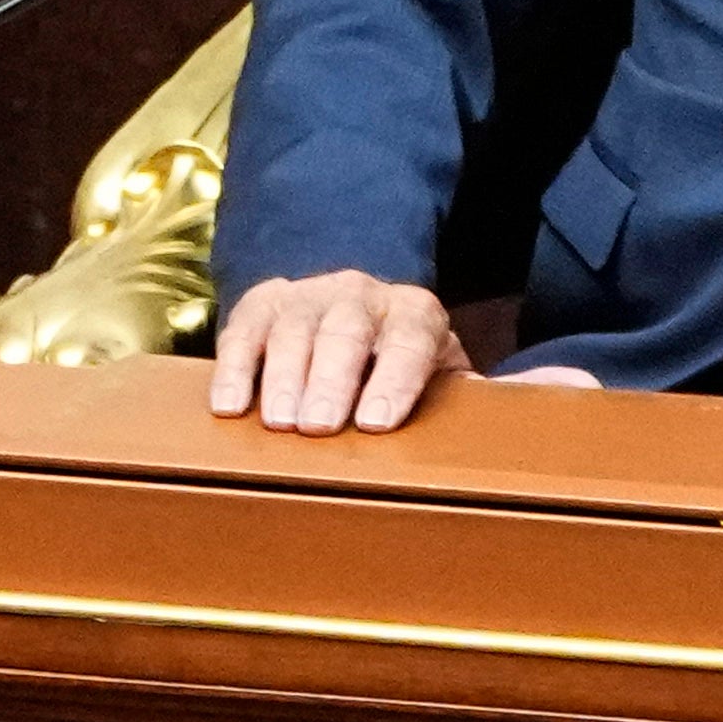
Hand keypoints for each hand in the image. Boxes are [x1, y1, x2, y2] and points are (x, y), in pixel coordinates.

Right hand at [207, 271, 454, 433]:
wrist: (353, 306)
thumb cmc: (400, 363)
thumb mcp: (439, 371)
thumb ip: (461, 392)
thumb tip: (494, 416)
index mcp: (414, 314)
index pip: (409, 341)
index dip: (394, 380)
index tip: (378, 421)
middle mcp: (361, 296)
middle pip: (345, 332)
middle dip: (331, 378)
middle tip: (320, 425)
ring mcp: (308, 296)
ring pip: (293, 330)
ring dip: (282, 378)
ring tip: (278, 423)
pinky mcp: (262, 304)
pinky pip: (243, 332)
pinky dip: (233, 369)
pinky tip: (229, 406)